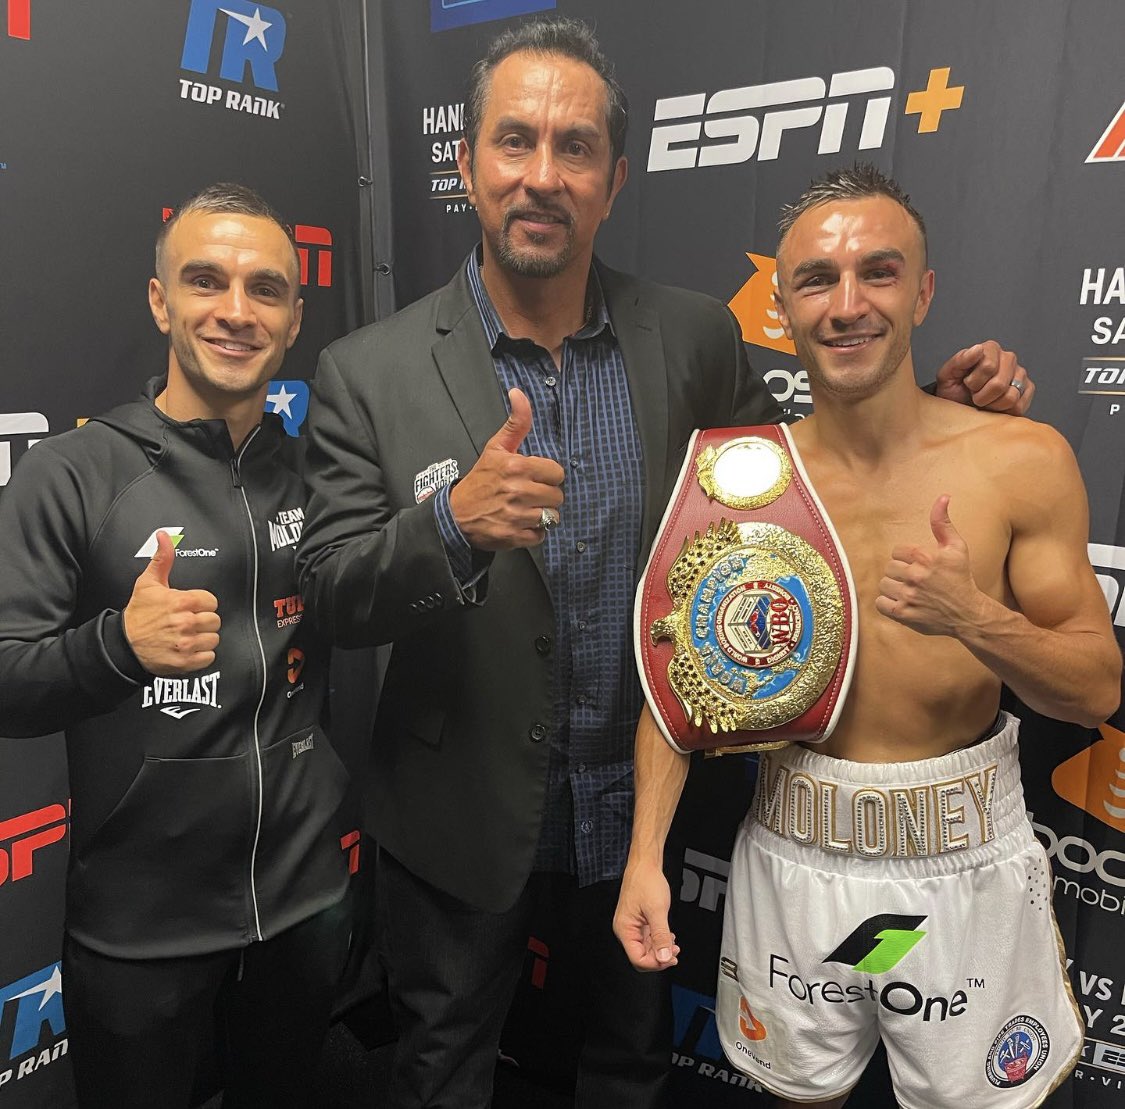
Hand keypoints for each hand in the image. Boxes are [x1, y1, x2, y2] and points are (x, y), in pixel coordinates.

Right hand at [122, 531, 220, 674]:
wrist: (122, 646)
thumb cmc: (138, 614)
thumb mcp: (148, 583)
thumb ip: (162, 559)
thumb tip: (164, 536)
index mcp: (182, 602)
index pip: (211, 601)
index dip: (201, 604)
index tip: (190, 608)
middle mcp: (186, 623)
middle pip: (215, 621)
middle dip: (203, 621)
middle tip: (187, 622)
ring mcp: (186, 643)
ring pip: (213, 639)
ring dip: (203, 638)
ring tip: (187, 636)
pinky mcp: (185, 662)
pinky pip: (209, 657)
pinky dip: (201, 656)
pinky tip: (188, 649)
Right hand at [449, 388, 564, 549]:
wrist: (455, 515)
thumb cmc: (479, 481)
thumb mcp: (495, 448)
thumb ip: (515, 423)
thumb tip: (518, 393)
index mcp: (516, 466)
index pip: (556, 472)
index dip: (548, 476)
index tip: (535, 477)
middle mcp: (517, 490)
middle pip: (557, 496)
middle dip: (546, 496)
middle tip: (530, 494)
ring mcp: (516, 515)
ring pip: (552, 516)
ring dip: (542, 514)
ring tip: (526, 509)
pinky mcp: (514, 536)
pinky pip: (541, 535)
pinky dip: (534, 532)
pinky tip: (521, 523)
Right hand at [613, 860, 679, 971]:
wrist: (645, 864)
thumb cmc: (646, 881)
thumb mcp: (657, 910)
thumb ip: (661, 935)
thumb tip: (664, 957)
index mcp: (625, 929)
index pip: (637, 959)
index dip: (655, 963)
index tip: (669, 958)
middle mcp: (625, 929)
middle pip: (641, 957)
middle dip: (659, 958)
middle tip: (674, 953)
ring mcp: (632, 926)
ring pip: (645, 949)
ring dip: (660, 950)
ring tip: (673, 945)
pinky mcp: (638, 921)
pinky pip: (648, 939)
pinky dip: (659, 941)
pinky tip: (668, 937)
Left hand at [875, 496, 983, 635]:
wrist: (968, 614)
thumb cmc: (961, 579)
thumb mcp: (956, 548)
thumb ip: (943, 523)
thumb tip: (942, 497)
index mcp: (925, 557)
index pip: (896, 551)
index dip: (906, 558)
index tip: (918, 566)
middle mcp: (915, 575)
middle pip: (889, 568)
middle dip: (900, 573)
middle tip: (916, 580)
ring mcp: (908, 595)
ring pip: (883, 584)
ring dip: (893, 588)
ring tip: (910, 592)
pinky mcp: (903, 613)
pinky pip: (880, 603)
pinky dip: (888, 604)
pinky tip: (902, 602)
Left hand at [933, 341, 1033, 414]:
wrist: (958, 405)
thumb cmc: (953, 389)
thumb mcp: (947, 375)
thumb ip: (960, 360)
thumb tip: (977, 348)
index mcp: (990, 349)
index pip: (988, 367)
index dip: (973, 382)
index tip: (967, 383)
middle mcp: (1009, 358)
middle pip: (999, 384)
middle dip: (981, 396)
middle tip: (974, 394)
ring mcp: (1020, 374)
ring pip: (1010, 397)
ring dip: (992, 405)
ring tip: (984, 400)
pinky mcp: (1027, 390)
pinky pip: (1019, 406)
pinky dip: (1004, 411)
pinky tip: (995, 405)